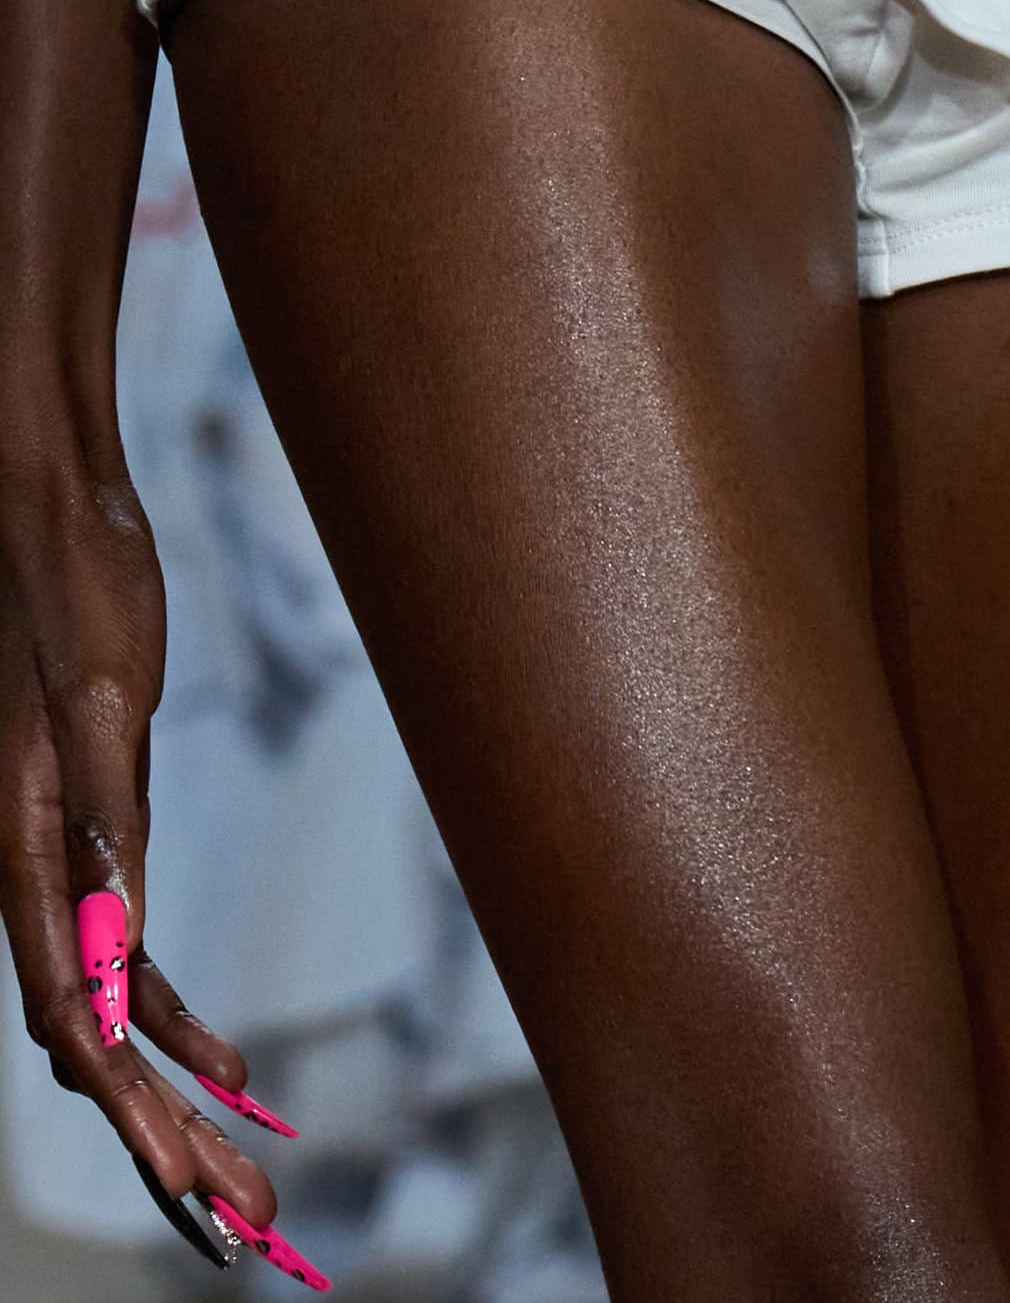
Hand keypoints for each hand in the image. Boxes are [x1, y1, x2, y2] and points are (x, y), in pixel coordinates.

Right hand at [0, 434, 275, 1225]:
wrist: (58, 516)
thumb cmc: (75, 592)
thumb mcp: (103, 696)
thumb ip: (103, 812)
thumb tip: (118, 923)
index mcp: (23, 861)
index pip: (79, 1025)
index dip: (138, 1118)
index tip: (197, 1194)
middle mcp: (34, 879)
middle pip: (95, 1050)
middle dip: (165, 1150)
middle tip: (246, 1233)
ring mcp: (64, 865)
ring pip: (114, 1022)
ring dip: (176, 1105)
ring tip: (249, 1175)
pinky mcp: (98, 837)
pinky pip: (129, 965)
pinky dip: (178, 1024)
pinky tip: (233, 1067)